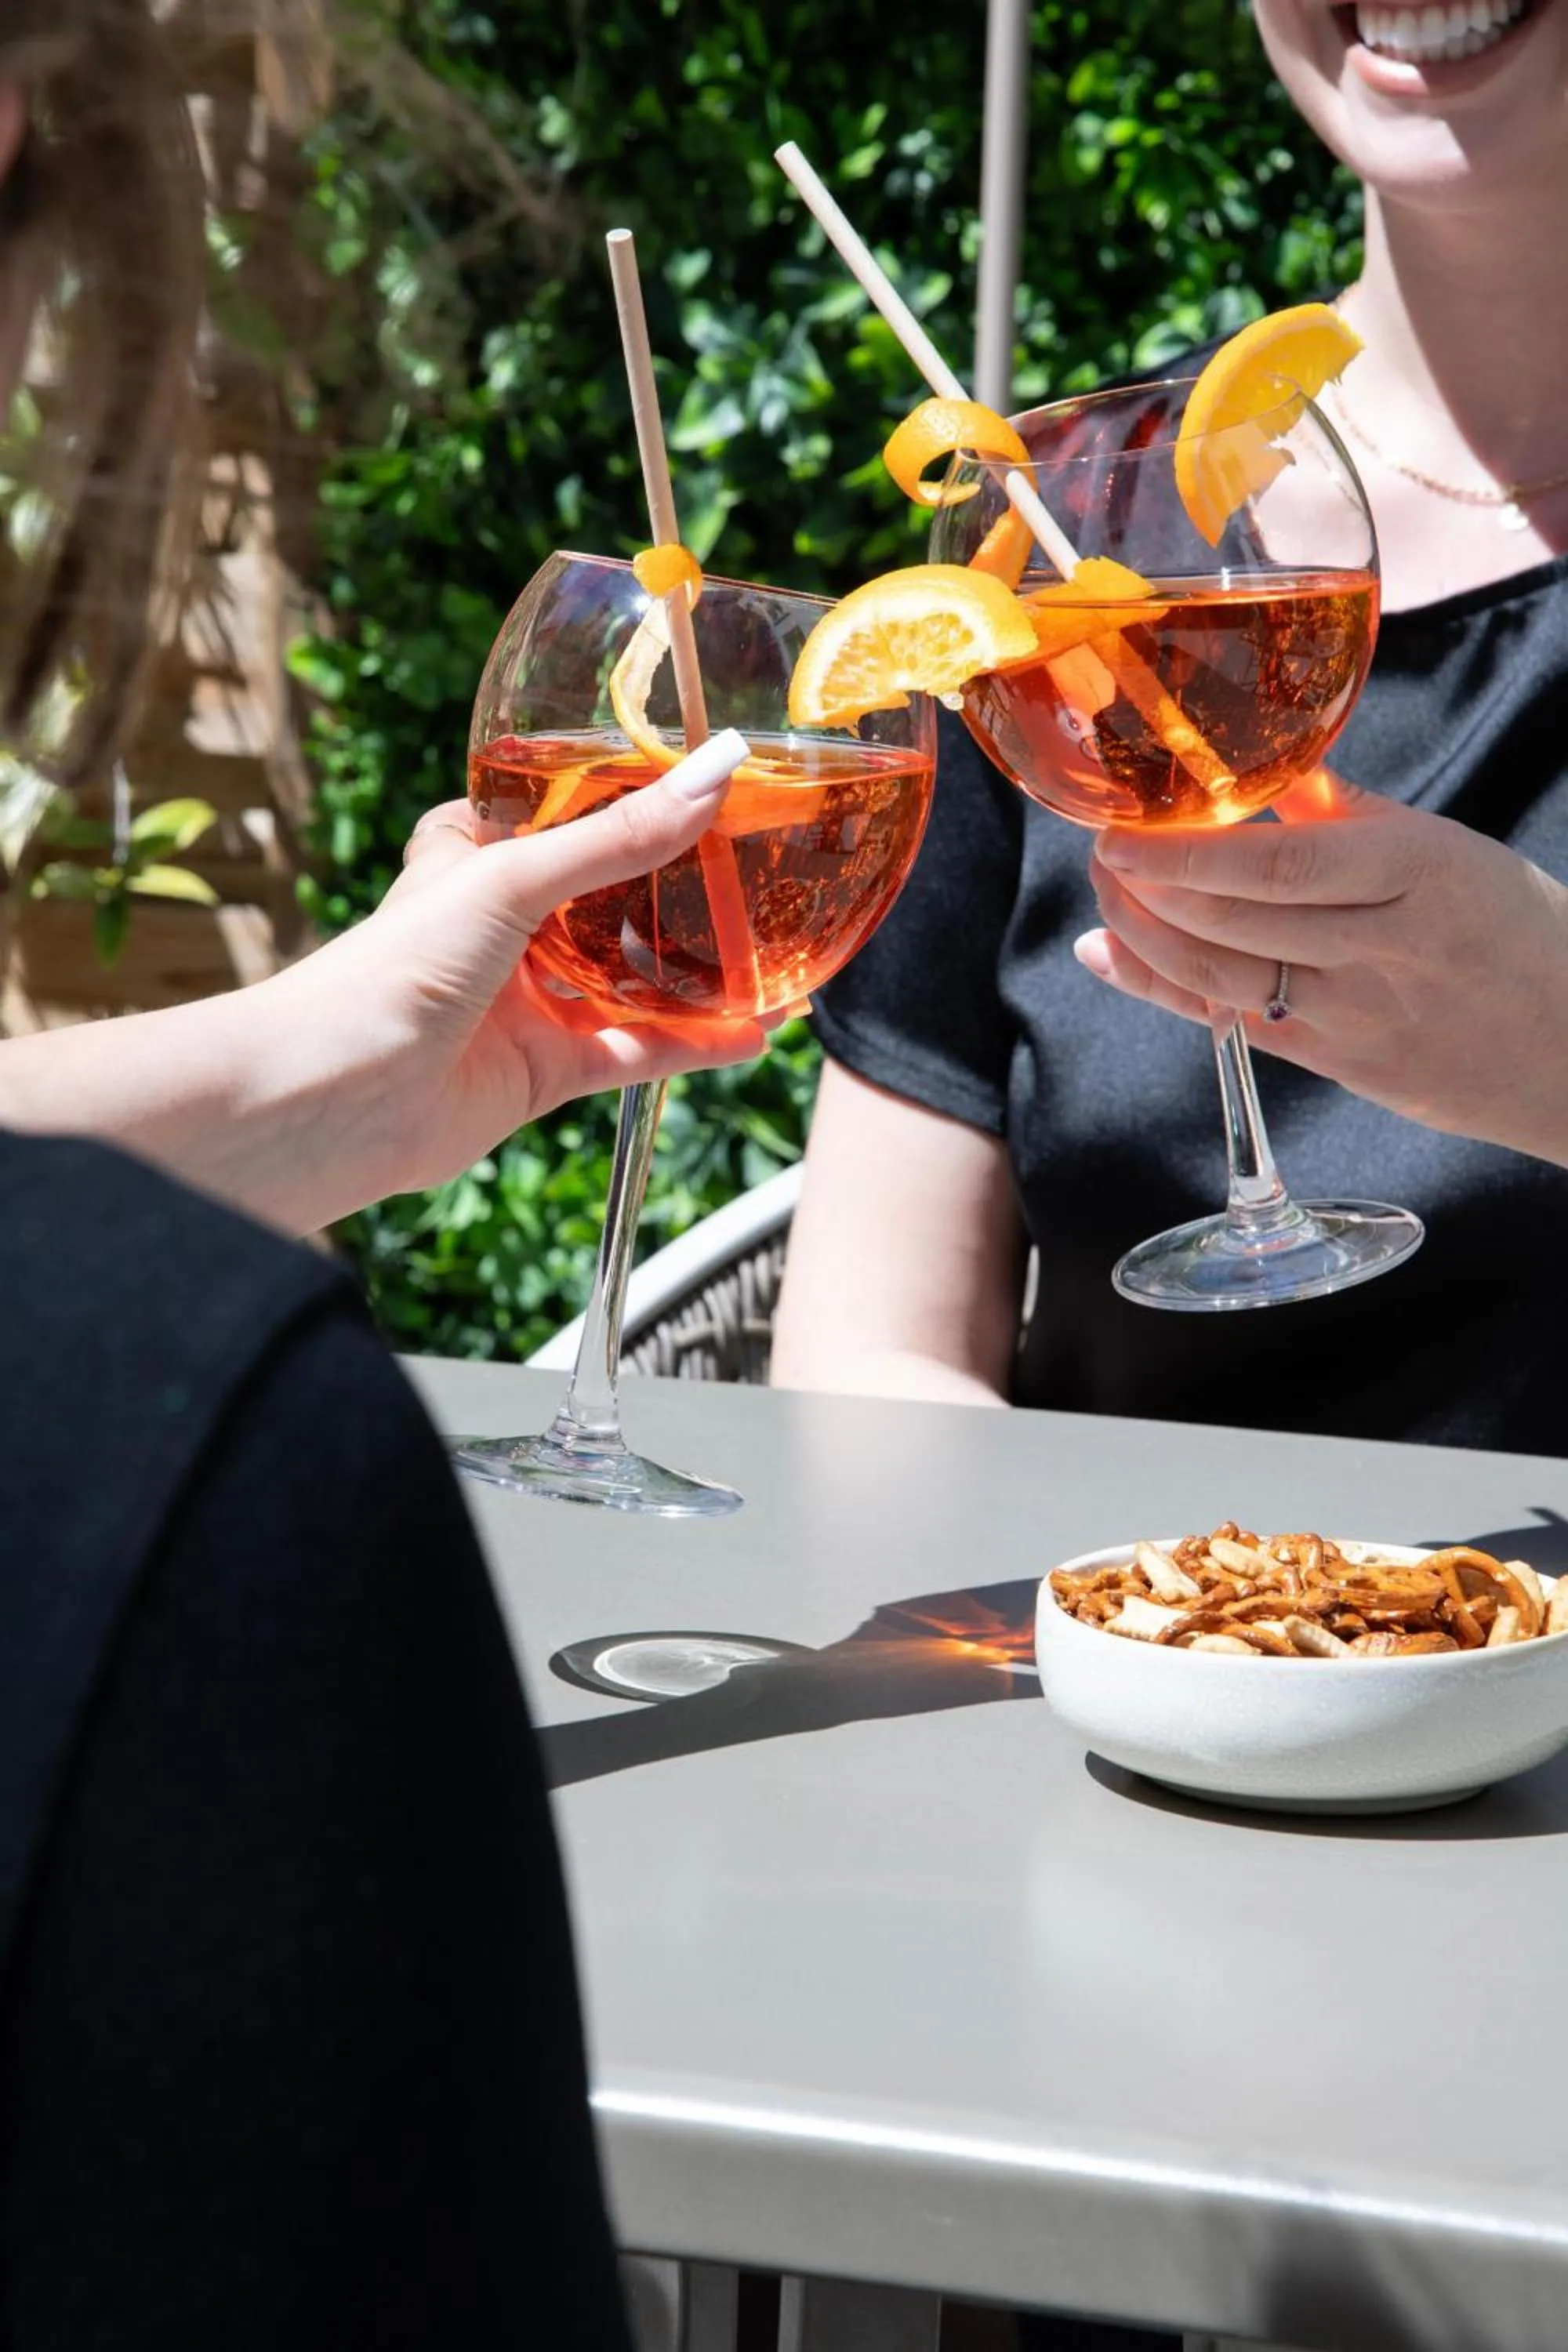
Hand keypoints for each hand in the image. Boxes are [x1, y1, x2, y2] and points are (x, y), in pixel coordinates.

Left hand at [264, 734, 774, 1211]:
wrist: (336, 1097)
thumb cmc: (394, 966)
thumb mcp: (511, 879)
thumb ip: (618, 837)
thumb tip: (715, 771)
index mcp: (471, 857)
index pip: (548, 811)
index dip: (609, 794)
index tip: (684, 776)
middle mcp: (498, 926)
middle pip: (599, 898)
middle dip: (667, 887)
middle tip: (747, 863)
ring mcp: (523, 1000)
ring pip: (623, 979)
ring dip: (690, 971)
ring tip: (768, 950)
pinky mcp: (542, 1069)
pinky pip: (632, 1051)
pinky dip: (691, 1045)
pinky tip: (751, 1034)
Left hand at [1073, 774, 1567, 1163]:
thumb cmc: (1517, 931)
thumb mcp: (1451, 849)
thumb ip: (1351, 812)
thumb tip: (1266, 761)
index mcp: (1417, 873)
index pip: (1281, 864)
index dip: (1188, 851)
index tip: (1125, 827)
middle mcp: (1381, 948)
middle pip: (1235, 924)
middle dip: (1148, 888)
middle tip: (1101, 850)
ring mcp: (1355, 1017)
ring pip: (1221, 980)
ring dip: (1145, 937)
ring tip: (1105, 896)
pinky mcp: (1337, 1066)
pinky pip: (1231, 1026)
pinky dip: (1161, 990)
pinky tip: (1110, 955)